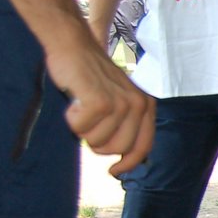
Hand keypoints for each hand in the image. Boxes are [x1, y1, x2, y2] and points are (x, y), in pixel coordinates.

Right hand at [45, 41, 153, 175]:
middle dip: (97, 144)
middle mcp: (138, 105)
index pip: (143, 147)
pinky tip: (75, 101)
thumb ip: (125, 124)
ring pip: (96, 141)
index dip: (128, 164)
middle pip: (117, 148)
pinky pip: (80, 129)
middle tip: (87, 126)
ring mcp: (121, 103)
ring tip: (82, 107)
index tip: (113, 172)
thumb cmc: (90, 75)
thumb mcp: (117, 99)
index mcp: (146, 106)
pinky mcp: (100, 102)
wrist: (73, 45)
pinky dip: (71, 119)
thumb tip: (124, 157)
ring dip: (82, 129)